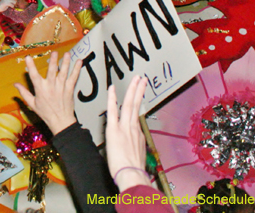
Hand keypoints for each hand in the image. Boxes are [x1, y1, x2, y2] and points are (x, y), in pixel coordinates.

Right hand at [14, 52, 82, 133]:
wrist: (61, 121)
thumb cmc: (45, 113)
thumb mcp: (32, 104)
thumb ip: (24, 93)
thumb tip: (15, 84)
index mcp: (40, 89)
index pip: (34, 76)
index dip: (30, 66)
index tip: (28, 57)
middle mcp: (51, 86)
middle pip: (52, 72)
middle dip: (53, 61)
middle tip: (54, 52)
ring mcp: (61, 87)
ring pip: (64, 73)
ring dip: (66, 63)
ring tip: (67, 54)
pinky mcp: (70, 89)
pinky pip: (74, 78)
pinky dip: (76, 70)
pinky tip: (79, 62)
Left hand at [105, 76, 148, 191]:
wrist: (131, 176)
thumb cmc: (133, 171)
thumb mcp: (137, 157)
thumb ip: (135, 148)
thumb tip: (134, 147)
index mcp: (138, 134)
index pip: (136, 114)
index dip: (138, 102)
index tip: (140, 93)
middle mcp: (133, 128)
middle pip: (136, 105)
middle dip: (139, 90)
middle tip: (142, 79)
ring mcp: (125, 128)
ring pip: (129, 104)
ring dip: (132, 90)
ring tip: (136, 79)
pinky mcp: (114, 130)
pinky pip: (113, 111)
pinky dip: (112, 99)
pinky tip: (112, 89)